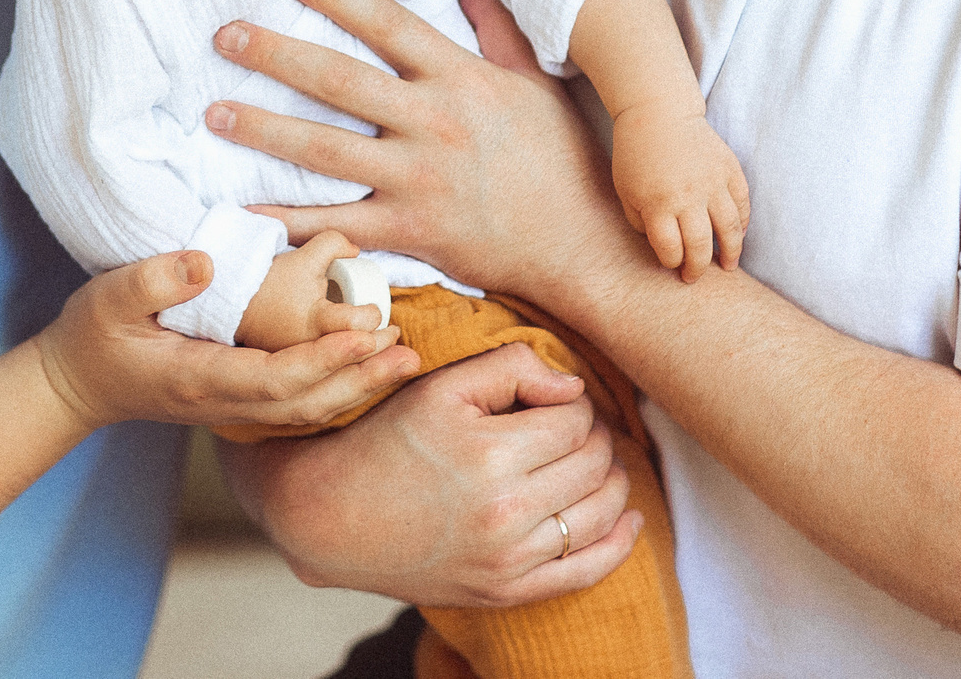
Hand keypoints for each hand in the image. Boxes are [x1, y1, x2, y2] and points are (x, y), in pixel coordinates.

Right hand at [34, 249, 416, 431]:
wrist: (77, 384)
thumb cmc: (92, 336)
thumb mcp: (108, 298)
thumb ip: (154, 280)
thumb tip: (205, 262)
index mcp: (199, 377)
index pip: (276, 378)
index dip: (324, 360)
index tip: (364, 334)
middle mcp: (224, 402)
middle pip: (306, 402)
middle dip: (360, 377)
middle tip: (408, 350)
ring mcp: (232, 409)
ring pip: (308, 410)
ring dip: (358, 387)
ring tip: (403, 359)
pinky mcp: (237, 404)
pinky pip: (298, 406)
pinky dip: (338, 391)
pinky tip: (367, 371)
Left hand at [203, 0, 629, 300]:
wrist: (583, 246)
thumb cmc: (564, 162)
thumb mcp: (536, 84)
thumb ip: (496, 28)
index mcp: (462, 79)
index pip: (388, 24)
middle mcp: (434, 122)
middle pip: (339, 79)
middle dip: (276, 53)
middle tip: (225, 34)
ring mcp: (418, 179)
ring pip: (325, 148)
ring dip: (264, 128)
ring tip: (213, 112)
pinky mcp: (410, 231)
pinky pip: (336, 223)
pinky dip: (288, 220)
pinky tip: (243, 211)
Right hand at [226, 344, 640, 606]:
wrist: (331, 518)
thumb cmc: (383, 443)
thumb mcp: (438, 387)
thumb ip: (512, 367)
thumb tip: (575, 385)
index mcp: (489, 454)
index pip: (575, 419)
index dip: (573, 402)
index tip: (554, 400)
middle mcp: (506, 512)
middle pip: (594, 463)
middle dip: (594, 436)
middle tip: (571, 426)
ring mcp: (509, 560)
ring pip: (601, 512)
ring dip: (611, 479)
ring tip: (593, 460)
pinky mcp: (507, 592)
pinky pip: (587, 571)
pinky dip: (620, 543)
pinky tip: (629, 518)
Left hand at [610, 108, 749, 278]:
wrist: (658, 113)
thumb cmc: (635, 155)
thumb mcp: (625, 191)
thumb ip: (640, 223)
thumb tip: (663, 247)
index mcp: (657, 202)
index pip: (670, 248)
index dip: (672, 262)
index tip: (672, 264)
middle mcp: (687, 195)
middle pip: (700, 245)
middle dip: (698, 268)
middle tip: (696, 278)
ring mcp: (712, 182)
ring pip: (729, 229)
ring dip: (731, 253)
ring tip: (727, 266)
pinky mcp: (729, 169)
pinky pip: (743, 204)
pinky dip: (742, 223)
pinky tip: (737, 235)